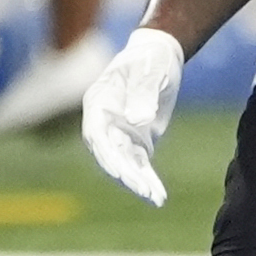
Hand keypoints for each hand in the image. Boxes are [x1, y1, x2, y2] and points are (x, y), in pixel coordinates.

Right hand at [81, 28, 185, 205]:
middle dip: (126, 174)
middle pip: (110, 154)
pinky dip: (148, 179)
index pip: (96, 134)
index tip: (118, 171)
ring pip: (124, 163)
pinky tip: (158, 196)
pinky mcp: (137, 140)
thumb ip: (142, 94)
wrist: (159, 57)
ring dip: (138, 182)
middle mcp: (104, 123)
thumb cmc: (150, 61)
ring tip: (155, 198)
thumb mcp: (149, 73)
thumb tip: (137, 120)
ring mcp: (119, 133)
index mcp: (98, 103)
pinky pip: (140, 164)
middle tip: (144, 191)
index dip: (106, 154)